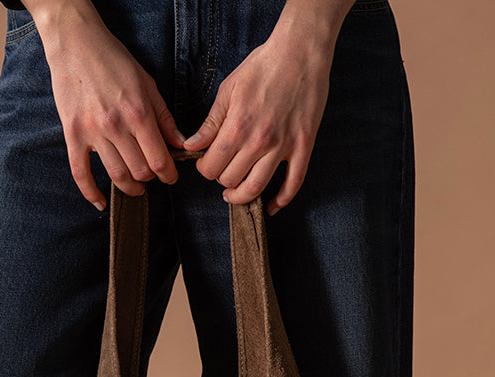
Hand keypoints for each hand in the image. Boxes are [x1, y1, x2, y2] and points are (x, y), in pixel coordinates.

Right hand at [25, 0, 185, 209]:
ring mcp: (92, 132)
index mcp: (138, 112)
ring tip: (135, 187)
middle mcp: (116, 126)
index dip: (168, 174)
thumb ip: (163, 116)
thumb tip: (180, 143)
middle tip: (151, 176)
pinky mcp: (72, 135)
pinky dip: (91, 193)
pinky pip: (80, 173)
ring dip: (129, 188)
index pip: (159, 159)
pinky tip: (100, 203)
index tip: (170, 177)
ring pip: (116, 175)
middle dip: (149, 179)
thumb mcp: (146, 83)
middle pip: (139, 171)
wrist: (75, 43)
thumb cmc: (113, 60)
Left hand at [183, 4, 346, 213]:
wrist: (301, 51)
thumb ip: (210, 123)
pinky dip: (281, 201)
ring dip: (242, 196)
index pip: (211, 168)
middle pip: (230, 180)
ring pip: (256, 188)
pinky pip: (293, 184)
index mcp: (237, 127)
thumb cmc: (263, 66)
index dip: (204, 170)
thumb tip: (191, 146)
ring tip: (235, 193)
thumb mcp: (229, 90)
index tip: (207, 164)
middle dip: (221, 179)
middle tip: (222, 171)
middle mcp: (259, 141)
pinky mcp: (303, 146)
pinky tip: (271, 207)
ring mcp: (283, 146)